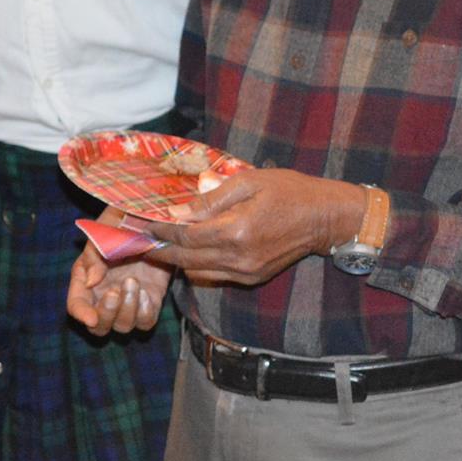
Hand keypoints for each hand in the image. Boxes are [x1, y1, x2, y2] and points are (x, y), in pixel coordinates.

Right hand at [66, 213, 172, 334]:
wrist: (154, 219)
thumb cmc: (122, 223)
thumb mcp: (103, 233)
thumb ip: (94, 257)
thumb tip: (90, 283)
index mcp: (86, 278)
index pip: (77, 305)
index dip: (82, 314)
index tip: (92, 317)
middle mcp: (105, 294)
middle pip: (99, 326)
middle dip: (107, 314)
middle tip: (115, 292)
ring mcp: (129, 300)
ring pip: (123, 326)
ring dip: (128, 310)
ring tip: (133, 282)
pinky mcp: (150, 301)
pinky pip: (146, 322)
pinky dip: (145, 313)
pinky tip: (147, 293)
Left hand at [148, 167, 366, 286]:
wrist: (324, 218)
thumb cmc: (288, 191)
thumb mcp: (248, 182)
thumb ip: (211, 198)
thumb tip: (178, 210)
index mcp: (236, 231)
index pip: (185, 237)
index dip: (160, 231)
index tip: (140, 223)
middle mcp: (238, 258)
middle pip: (185, 260)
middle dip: (158, 251)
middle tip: (137, 241)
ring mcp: (246, 272)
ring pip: (197, 272)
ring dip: (176, 260)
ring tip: (158, 245)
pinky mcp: (252, 278)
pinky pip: (214, 276)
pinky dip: (197, 265)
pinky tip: (189, 251)